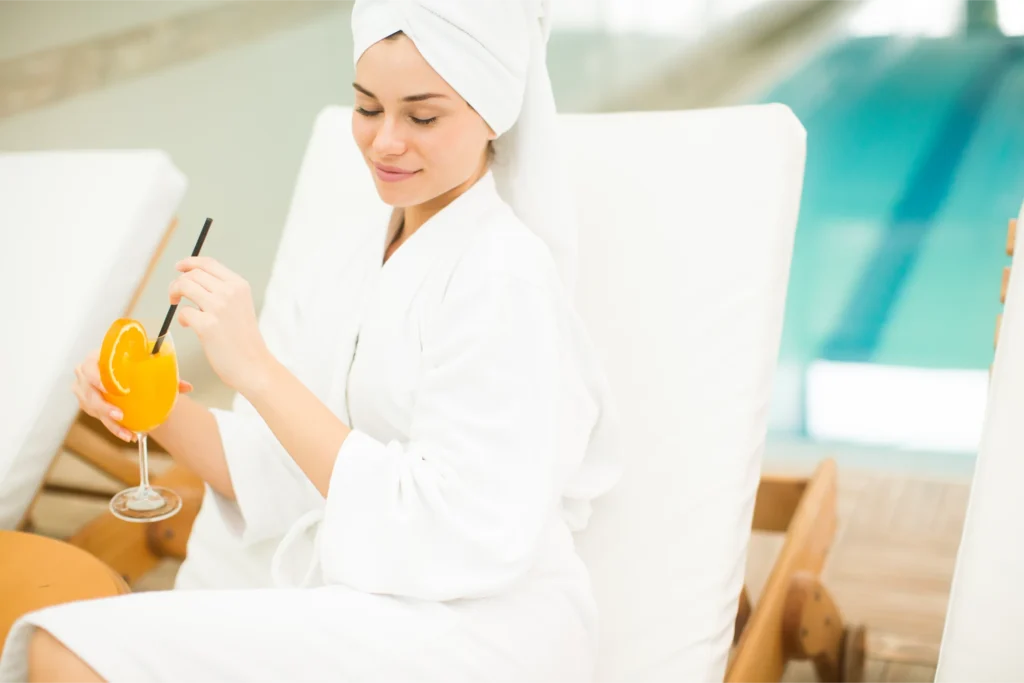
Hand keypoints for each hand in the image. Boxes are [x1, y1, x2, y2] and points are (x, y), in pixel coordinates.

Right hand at [73, 350, 192, 441]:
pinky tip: (128, 434)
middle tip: (120, 415)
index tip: (112, 389)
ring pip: (93, 409)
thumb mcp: (146, 364)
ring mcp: (85, 391)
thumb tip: (187, 387)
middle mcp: (86, 375)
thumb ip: (166, 374)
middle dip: (104, 406)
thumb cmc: (130, 363)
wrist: (120, 370)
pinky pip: (99, 418)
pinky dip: (114, 427)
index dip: (97, 378)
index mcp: (97, 358)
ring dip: (111, 423)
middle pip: (89, 392)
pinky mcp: (88, 404)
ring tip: (127, 432)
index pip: (90, 367)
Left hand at [170, 256, 271, 393]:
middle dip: (178, 282)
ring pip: (184, 286)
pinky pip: (183, 312)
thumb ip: (223, 291)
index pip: (208, 263)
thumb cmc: (244, 339)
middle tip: (175, 296)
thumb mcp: (241, 306)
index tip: (179, 267)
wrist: (254, 365)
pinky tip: (188, 326)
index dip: (190, 262)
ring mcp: (219, 308)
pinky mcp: (207, 325)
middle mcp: (230, 293)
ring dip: (174, 293)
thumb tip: (194, 280)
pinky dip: (181, 318)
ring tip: (176, 304)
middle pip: (193, 274)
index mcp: (239, 286)